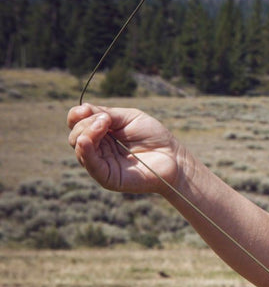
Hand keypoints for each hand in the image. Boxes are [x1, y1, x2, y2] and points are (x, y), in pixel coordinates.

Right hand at [67, 104, 183, 194]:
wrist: (173, 157)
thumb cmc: (154, 136)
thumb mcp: (128, 118)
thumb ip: (106, 114)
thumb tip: (80, 109)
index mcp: (101, 133)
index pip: (77, 123)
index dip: (77, 115)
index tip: (86, 110)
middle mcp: (98, 149)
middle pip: (75, 135)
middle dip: (85, 124)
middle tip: (105, 120)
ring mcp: (101, 164)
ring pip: (80, 149)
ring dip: (87, 133)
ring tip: (103, 125)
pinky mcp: (108, 177)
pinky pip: (91, 165)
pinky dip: (85, 152)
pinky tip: (86, 141)